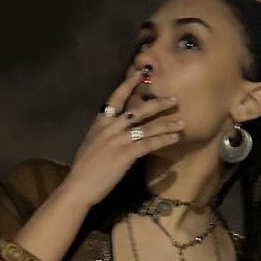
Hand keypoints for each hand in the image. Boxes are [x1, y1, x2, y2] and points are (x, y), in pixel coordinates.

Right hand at [62, 67, 184, 209]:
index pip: (116, 97)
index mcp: (100, 123)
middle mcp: (110, 127)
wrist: (78, 186)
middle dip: (158, 103)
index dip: (129, 84)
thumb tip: (118, 130)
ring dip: (167, 124)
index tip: (141, 73)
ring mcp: (118, 140)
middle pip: (138, 110)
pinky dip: (163, 140)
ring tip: (182, 122)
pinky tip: (174, 138)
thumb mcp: (92, 144)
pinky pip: (149, 144)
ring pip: (147, 127)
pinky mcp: (125, 154)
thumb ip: (105, 134)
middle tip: (174, 99)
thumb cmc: (84, 169)